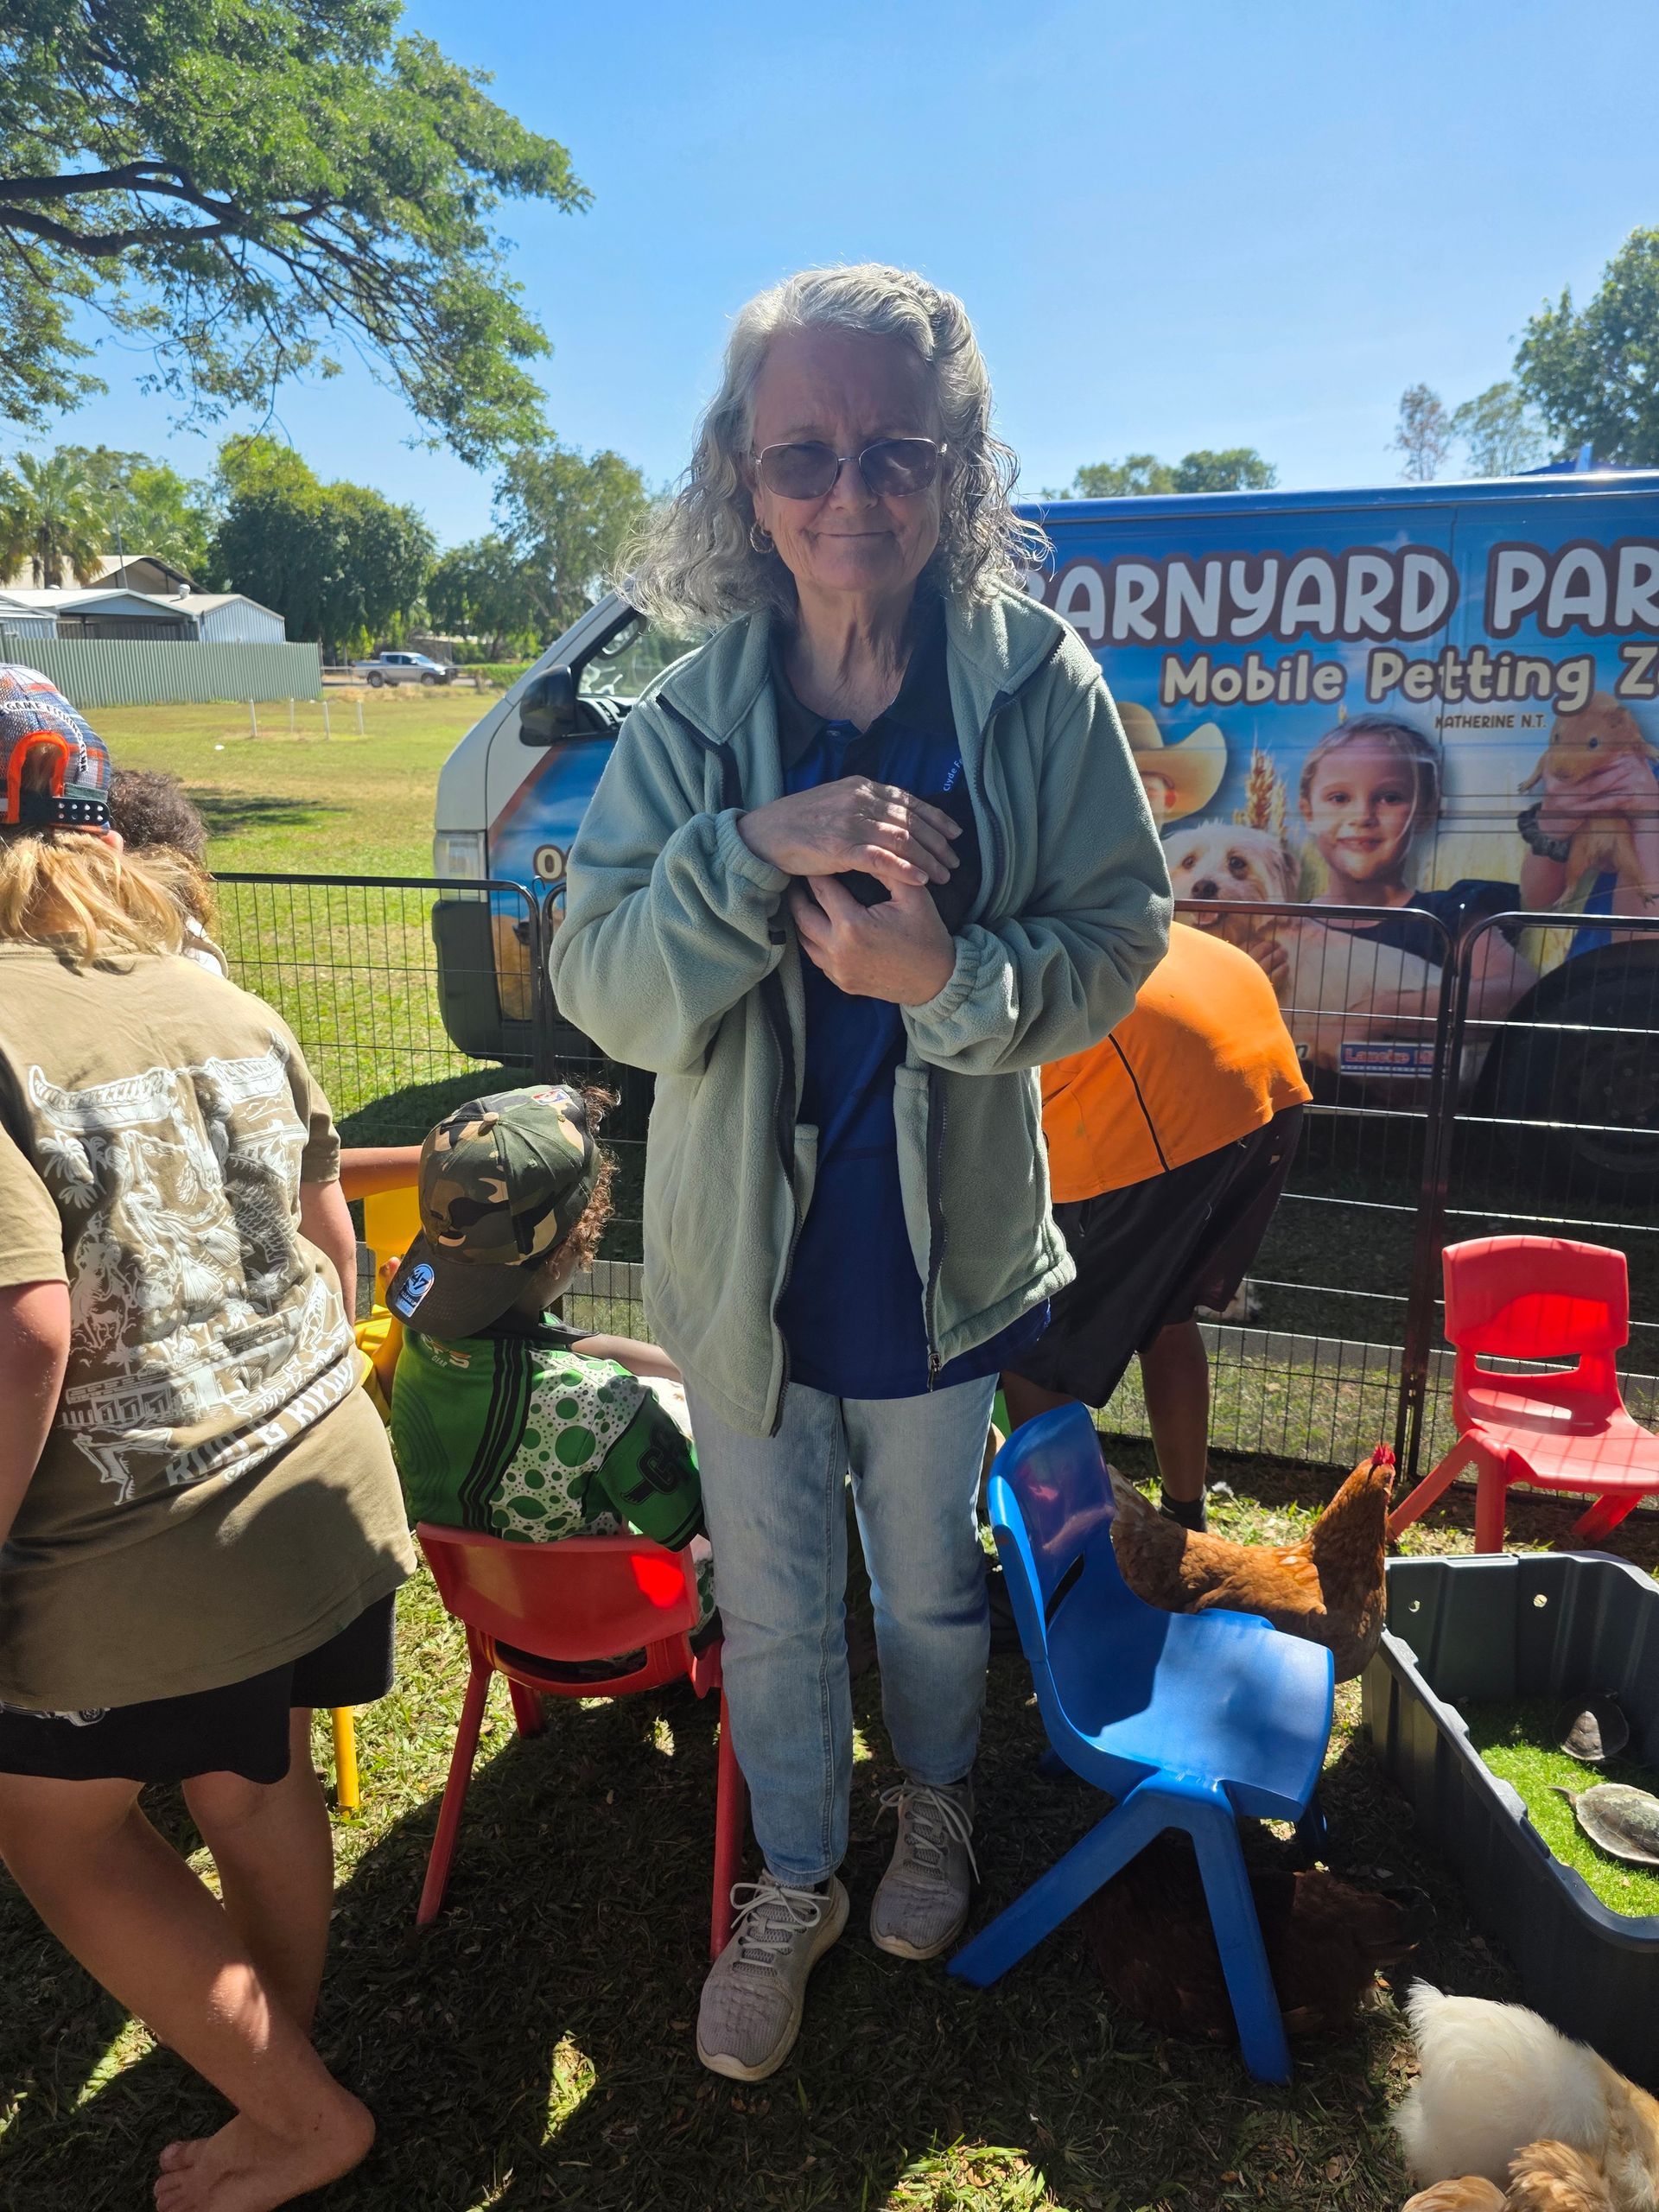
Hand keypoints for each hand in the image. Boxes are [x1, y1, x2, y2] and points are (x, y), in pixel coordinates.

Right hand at [739, 777, 960, 889]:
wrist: (765, 833)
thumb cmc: (798, 822)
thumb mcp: (835, 802)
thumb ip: (863, 806)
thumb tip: (890, 817)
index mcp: (861, 787)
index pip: (908, 800)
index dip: (935, 817)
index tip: (954, 833)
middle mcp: (860, 800)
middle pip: (911, 821)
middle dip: (937, 843)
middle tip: (954, 862)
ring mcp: (851, 823)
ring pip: (902, 840)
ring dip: (928, 859)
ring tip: (944, 875)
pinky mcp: (841, 847)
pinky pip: (882, 859)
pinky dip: (905, 869)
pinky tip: (921, 879)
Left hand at [788, 874, 955, 1004]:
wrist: (937, 981)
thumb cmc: (927, 935)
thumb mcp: (913, 896)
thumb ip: (889, 868)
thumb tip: (868, 845)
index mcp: (852, 924)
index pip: (822, 889)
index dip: (816, 871)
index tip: (812, 859)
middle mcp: (837, 949)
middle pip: (802, 914)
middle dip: (798, 894)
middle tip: (796, 878)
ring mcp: (837, 969)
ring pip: (804, 939)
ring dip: (802, 918)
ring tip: (802, 900)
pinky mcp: (840, 982)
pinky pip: (816, 958)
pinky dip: (813, 941)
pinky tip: (817, 926)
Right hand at [1537, 752, 1658, 835]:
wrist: (1548, 827)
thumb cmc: (1552, 802)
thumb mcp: (1548, 785)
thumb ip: (1551, 769)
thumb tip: (1556, 751)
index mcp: (1555, 785)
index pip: (1577, 770)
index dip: (1595, 761)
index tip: (1610, 753)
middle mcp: (1564, 796)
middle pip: (1591, 781)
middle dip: (1609, 770)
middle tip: (1623, 760)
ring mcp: (1573, 806)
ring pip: (1597, 792)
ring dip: (1614, 782)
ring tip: (1627, 773)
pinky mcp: (1581, 815)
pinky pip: (1600, 806)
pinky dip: (1614, 800)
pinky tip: (1626, 795)